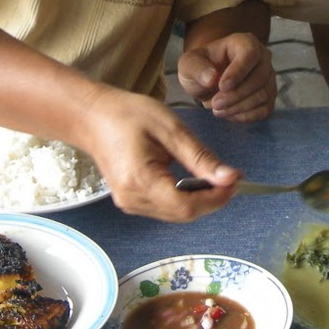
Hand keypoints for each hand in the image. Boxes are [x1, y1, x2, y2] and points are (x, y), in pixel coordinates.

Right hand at [70, 87, 239, 221]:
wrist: (92, 117)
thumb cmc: (127, 115)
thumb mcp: (170, 129)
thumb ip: (200, 157)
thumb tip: (229, 178)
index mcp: (140, 180)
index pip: (186, 206)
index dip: (216, 199)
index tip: (235, 181)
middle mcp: (133, 199)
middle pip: (183, 214)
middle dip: (212, 200)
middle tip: (230, 177)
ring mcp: (129, 203)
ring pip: (175, 214)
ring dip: (199, 200)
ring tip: (214, 177)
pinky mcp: (130, 201)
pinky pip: (165, 208)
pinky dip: (184, 198)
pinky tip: (193, 181)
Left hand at [177, 32, 276, 121]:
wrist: (208, 82)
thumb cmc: (201, 68)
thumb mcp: (189, 64)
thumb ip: (196, 67)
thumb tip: (211, 78)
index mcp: (244, 42)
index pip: (250, 54)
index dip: (238, 72)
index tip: (221, 87)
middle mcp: (262, 57)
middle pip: (260, 76)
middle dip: (237, 94)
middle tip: (215, 104)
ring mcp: (268, 77)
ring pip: (264, 94)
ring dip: (240, 106)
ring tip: (218, 110)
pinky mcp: (269, 96)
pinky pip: (265, 109)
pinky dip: (247, 115)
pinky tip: (230, 114)